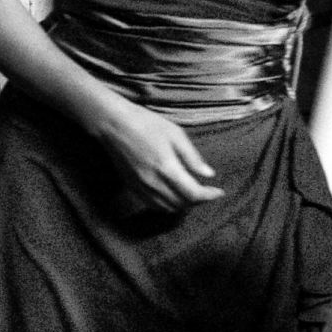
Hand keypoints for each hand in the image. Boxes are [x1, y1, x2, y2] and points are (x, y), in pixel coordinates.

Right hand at [91, 98, 222, 213]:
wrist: (113, 124)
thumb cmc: (145, 123)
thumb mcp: (175, 134)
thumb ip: (192, 157)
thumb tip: (208, 174)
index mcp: (167, 168)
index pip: (193, 194)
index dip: (208, 196)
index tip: (218, 192)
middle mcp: (153, 182)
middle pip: (181, 204)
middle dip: (197, 201)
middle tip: (206, 191)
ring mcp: (141, 187)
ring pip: (167, 208)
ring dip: (182, 205)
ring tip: (191, 194)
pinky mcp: (132, 187)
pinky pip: (153, 205)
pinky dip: (167, 204)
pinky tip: (173, 194)